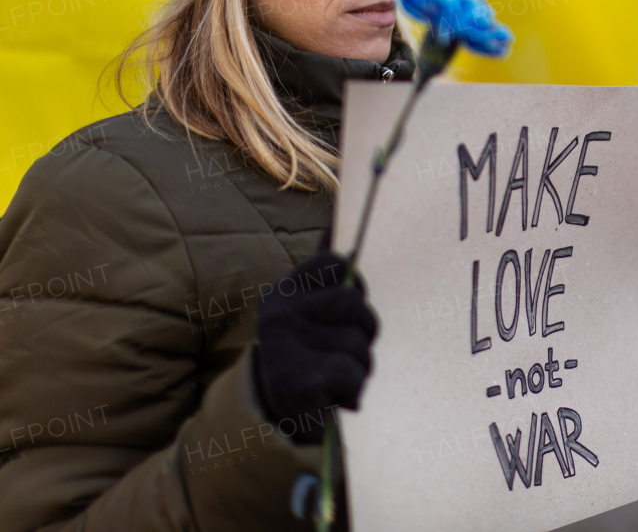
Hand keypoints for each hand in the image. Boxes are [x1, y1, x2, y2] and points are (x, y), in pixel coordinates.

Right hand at [253, 231, 378, 443]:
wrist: (273, 422)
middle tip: (345, 352)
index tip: (347, 311)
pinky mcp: (296, 379)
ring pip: (358, 342)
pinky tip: (331, 396)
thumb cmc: (308, 357)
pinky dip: (352, 390)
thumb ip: (325, 271)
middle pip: (354, 303)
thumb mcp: (312, 311)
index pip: (337, 261)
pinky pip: (354, 374)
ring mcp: (285, 344)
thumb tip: (337, 216)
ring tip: (336, 376)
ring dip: (360, 365)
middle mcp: (279, 312)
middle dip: (364, 332)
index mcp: (285, 290)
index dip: (357, 287)